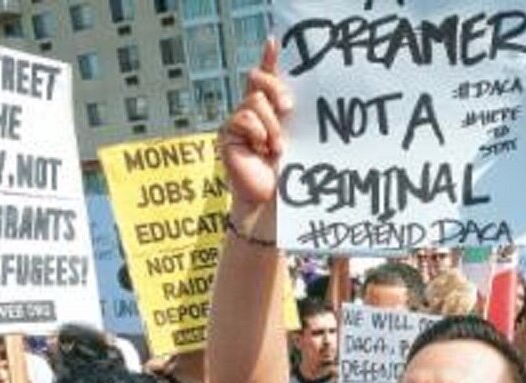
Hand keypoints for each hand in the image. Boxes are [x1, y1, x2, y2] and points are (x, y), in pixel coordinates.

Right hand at [218, 39, 290, 215]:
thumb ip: (293, 111)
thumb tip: (293, 95)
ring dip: (271, 124)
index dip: (270, 57)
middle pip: (259, 79)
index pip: (269, 75)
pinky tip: (262, 150)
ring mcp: (240, 120)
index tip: (275, 41)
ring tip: (277, 147)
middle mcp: (254, 109)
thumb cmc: (291, 170)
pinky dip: (257, 132)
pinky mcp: (228, 133)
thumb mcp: (297, 135)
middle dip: (276, 89)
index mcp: (274, 107)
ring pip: (254, 100)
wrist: (274, 199)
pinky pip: (243, 117)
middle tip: (289, 108)